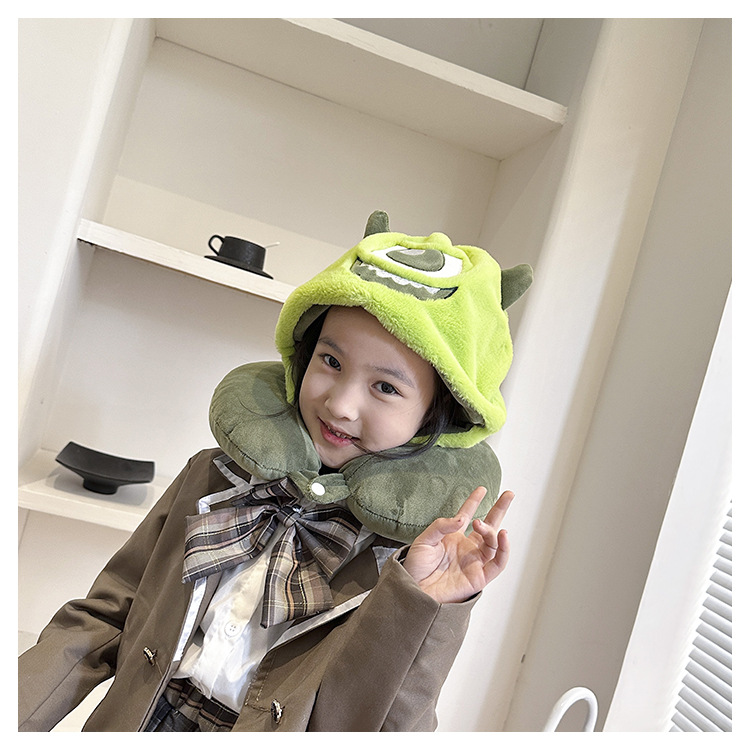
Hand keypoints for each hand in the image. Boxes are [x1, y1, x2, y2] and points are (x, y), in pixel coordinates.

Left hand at [403, 488, 513, 602]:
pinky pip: (498, 564)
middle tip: (508, 494)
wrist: (414, 590)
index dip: (474, 501)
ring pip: (493, 544)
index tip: (482, 489)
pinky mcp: (479, 577)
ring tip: (482, 525)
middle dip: (499, 509)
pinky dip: (504, 550)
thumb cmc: (416, 567)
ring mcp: (474, 562)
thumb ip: (441, 526)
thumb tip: (462, 518)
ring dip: (492, 531)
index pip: (467, 515)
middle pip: (488, 526)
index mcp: (453, 537)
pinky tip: (502, 537)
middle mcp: (467, 548)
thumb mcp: (424, 540)